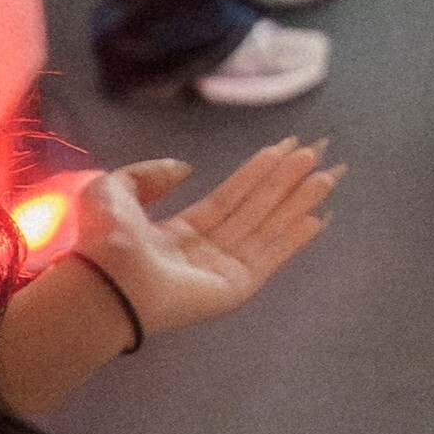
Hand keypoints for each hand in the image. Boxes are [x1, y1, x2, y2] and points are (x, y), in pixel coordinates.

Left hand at [74, 139, 339, 337]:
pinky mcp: (235, 287)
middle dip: (289, 179)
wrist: (106, 283)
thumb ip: (149, 175)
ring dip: (299, 200)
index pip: (231, 197)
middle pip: (258, 208)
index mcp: (179, 232)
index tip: (287, 146)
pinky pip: (271, 256)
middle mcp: (206, 250)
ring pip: (269, 226)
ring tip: (328, 174)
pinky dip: (296, 238)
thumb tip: (186, 169)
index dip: (259, 170)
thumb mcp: (114, 189)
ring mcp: (223, 270)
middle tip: (321, 151)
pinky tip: (319, 217)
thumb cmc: (104, 241)